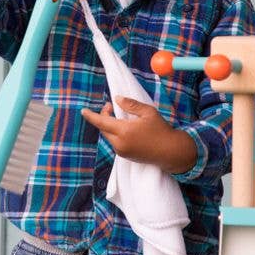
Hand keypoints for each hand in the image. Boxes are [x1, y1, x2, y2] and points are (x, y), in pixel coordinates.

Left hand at [81, 96, 196, 174]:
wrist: (170, 152)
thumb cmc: (160, 129)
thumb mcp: (148, 112)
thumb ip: (130, 104)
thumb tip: (116, 99)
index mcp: (124, 131)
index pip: (101, 122)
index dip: (91, 116)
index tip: (83, 110)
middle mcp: (120, 143)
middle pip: (103, 128)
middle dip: (103, 117)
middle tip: (111, 106)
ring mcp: (122, 151)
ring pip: (108, 136)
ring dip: (109, 125)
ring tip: (119, 115)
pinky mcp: (125, 156)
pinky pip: (114, 142)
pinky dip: (115, 133)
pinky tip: (124, 127)